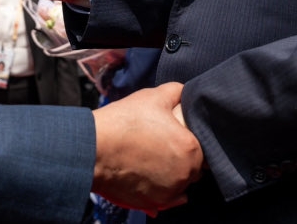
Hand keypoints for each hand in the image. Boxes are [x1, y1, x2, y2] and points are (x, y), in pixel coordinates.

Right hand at [92, 82, 203, 212]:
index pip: (202, 147)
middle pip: (193, 167)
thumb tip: (185, 93)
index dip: (188, 139)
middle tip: (160, 145)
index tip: (174, 135)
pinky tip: (147, 173)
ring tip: (150, 158)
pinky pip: (168, 198)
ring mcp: (170, 191)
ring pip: (180, 182)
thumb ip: (177, 92)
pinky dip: (161, 187)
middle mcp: (185, 173)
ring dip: (172, 173)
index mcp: (190, 148)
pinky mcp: (154, 203)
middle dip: (182, 157)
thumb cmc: (123, 122)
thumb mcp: (153, 96)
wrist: (94, 148)